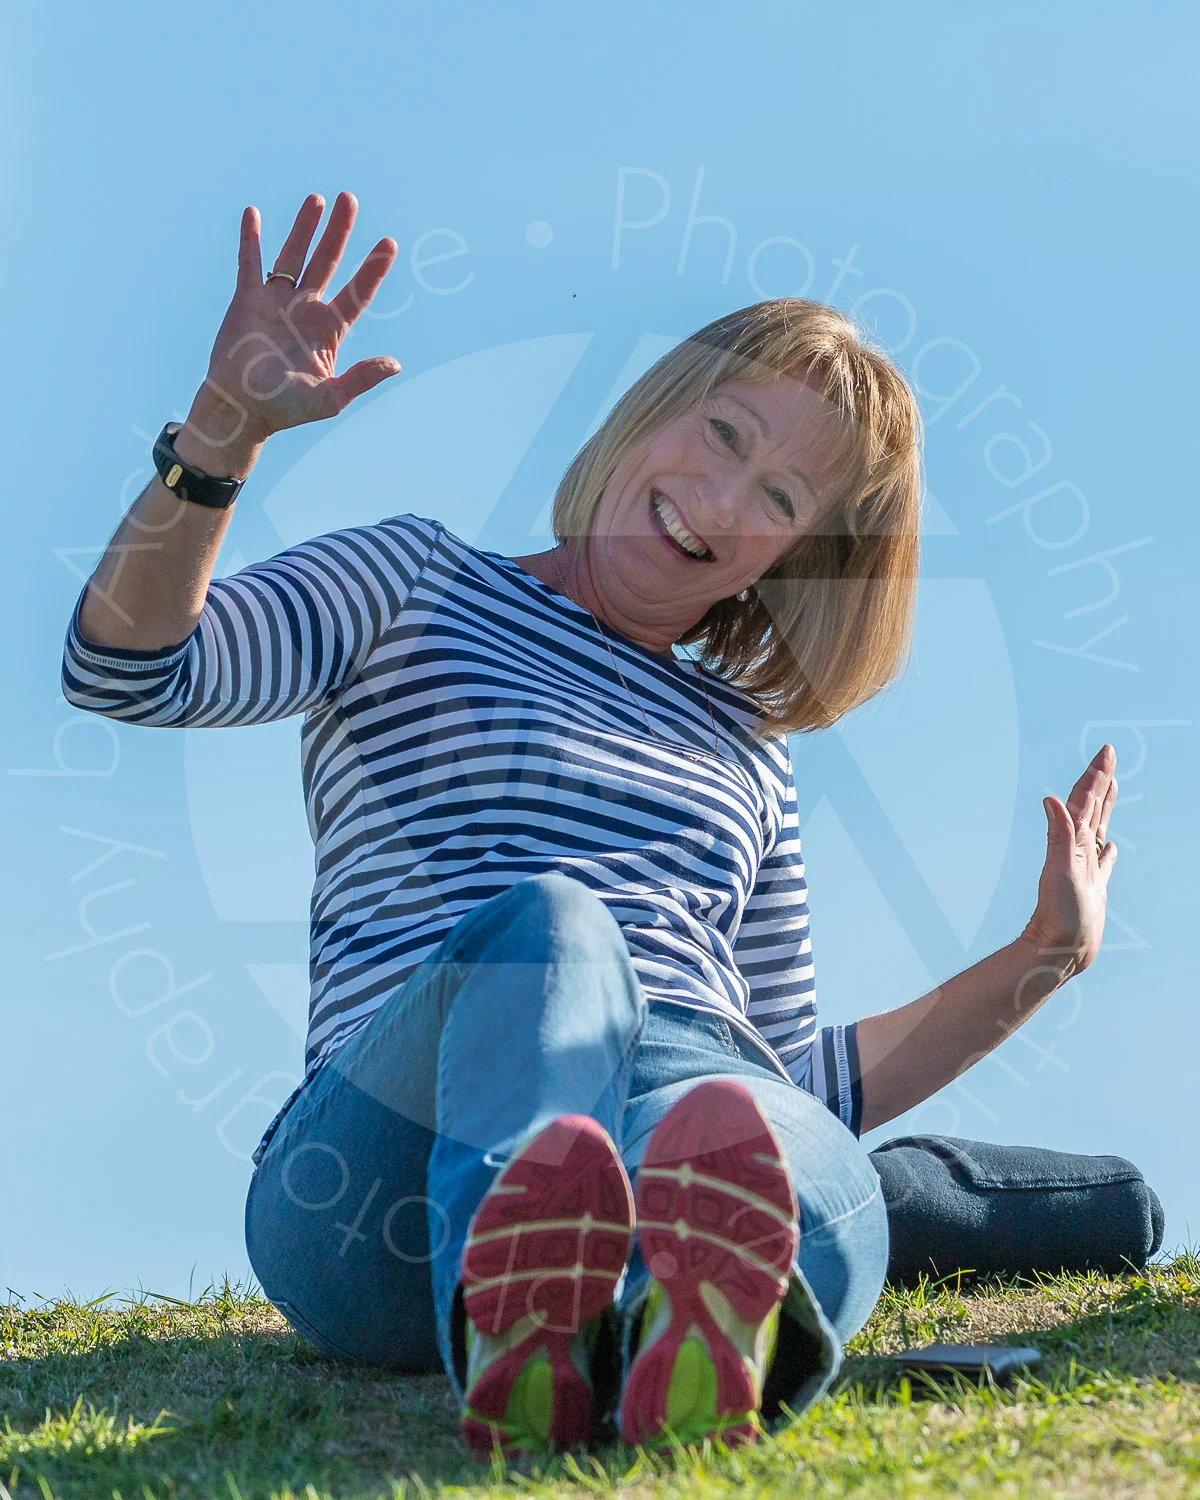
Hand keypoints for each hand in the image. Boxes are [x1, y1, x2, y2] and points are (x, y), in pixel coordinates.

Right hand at [181, 192, 400, 461]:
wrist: (240, 409)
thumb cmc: (285, 409)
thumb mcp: (329, 398)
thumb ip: (361, 378)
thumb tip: (395, 364)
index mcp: (329, 330)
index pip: (357, 293)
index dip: (373, 269)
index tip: (389, 243)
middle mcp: (306, 309)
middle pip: (327, 261)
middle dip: (339, 231)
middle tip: (350, 200)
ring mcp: (276, 301)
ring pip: (294, 255)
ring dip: (304, 227)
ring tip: (317, 199)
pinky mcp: (247, 300)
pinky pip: (250, 263)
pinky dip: (252, 239)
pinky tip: (254, 213)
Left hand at [1022, 743, 1118, 972]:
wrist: (1059, 950)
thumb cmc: (1059, 914)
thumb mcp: (1060, 870)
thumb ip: (1058, 834)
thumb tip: (1049, 798)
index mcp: (1072, 842)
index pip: (1084, 799)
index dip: (1096, 775)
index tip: (1106, 751)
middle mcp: (1077, 851)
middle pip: (1091, 807)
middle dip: (1100, 780)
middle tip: (1108, 755)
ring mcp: (1085, 868)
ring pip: (1098, 828)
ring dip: (1104, 806)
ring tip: (1111, 787)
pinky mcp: (1093, 888)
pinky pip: (1103, 862)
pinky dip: (1108, 850)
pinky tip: (1109, 846)